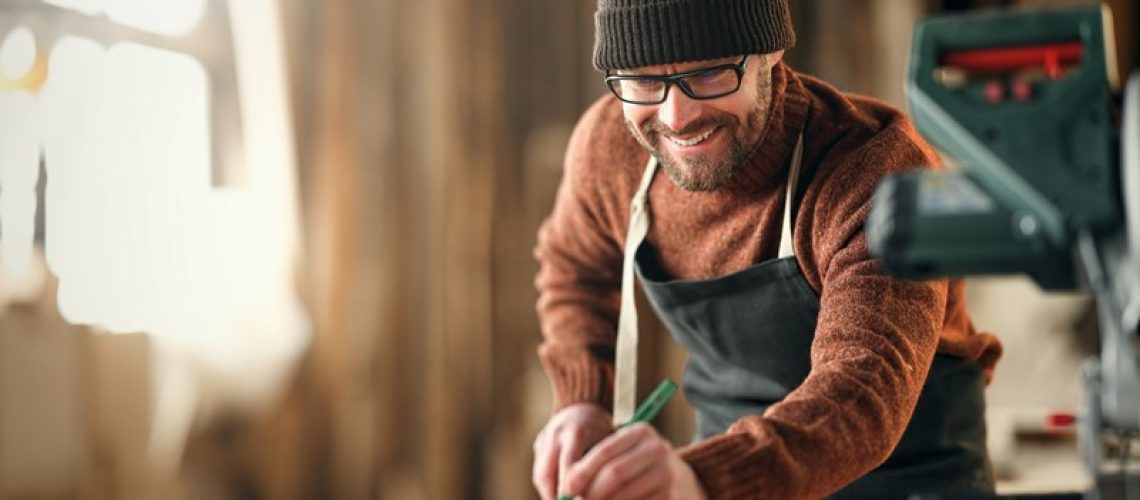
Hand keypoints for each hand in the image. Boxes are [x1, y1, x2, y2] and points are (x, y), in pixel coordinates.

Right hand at [532, 403, 614, 499]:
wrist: (583, 407)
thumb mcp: (608, 444)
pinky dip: (548, 486)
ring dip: (549, 494)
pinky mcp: (538, 444)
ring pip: (540, 475)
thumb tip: (598, 494)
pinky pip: (540, 471)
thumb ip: (601, 467)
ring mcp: (544, 438)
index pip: (568, 466)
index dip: (570, 489)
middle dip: (555, 496)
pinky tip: (559, 497)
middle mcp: (555, 433)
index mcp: (576, 431)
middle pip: (547, 474)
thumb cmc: (603, 430)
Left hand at [561, 423, 706, 499]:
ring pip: (622, 494)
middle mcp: (657, 449)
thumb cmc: (643, 469)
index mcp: (641, 432)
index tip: (566, 488)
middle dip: (590, 492)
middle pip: (613, 474)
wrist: (686, 483)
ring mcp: (667, 474)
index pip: (605, 452)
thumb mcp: (626, 456)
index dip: (582, 472)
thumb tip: (568, 485)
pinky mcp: (671, 496)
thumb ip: (600, 465)